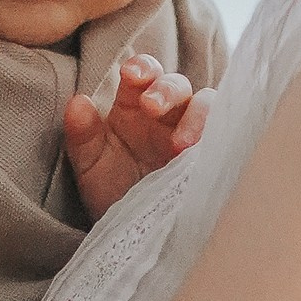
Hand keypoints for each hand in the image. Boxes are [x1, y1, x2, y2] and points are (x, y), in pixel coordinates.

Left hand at [63, 56, 211, 218]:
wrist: (132, 233)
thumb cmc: (109, 191)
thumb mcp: (90, 166)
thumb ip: (82, 135)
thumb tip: (77, 101)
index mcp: (135, 104)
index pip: (144, 72)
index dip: (142, 67)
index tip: (130, 75)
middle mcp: (167, 114)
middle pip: (177, 85)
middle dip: (167, 90)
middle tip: (152, 107)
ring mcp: (192, 132)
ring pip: (206, 105)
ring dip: (197, 116)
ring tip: (181, 144)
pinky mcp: (209, 155)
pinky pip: (223, 138)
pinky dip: (219, 139)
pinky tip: (207, 154)